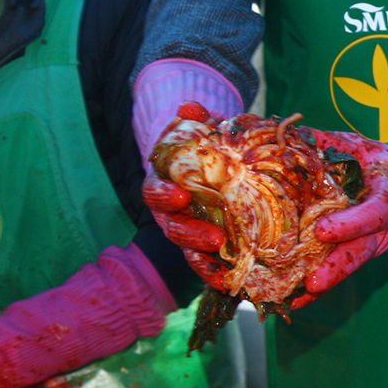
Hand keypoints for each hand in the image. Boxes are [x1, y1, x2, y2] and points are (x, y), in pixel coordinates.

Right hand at [142, 105, 231, 274]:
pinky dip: (218, 274)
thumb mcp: (209, 132)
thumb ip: (200, 120)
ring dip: (205, 259)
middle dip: (190, 233)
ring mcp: (192, 233)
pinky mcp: (211, 248)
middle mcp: (175, 214)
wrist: (223, 167)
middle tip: (213, 236)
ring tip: (226, 264)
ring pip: (190, 252)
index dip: (164, 195)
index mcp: (168, 185)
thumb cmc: (212, 148)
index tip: (179, 195)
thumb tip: (190, 105)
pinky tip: (231, 281)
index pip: (155, 192)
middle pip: (173, 228)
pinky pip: (211, 265)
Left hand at [293, 131, 387, 305]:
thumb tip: (282, 132)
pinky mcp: (361, 252)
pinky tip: (295, 302)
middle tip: (313, 282)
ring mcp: (374, 242)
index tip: (322, 232)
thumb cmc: (380, 159)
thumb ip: (324, 142)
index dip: (350, 224)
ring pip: (351, 265)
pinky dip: (319, 289)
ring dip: (326, 283)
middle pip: (363, 250)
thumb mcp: (358, 145)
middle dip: (337, 267)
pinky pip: (340, 272)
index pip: (374, 212)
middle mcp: (385, 225)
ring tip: (297, 297)